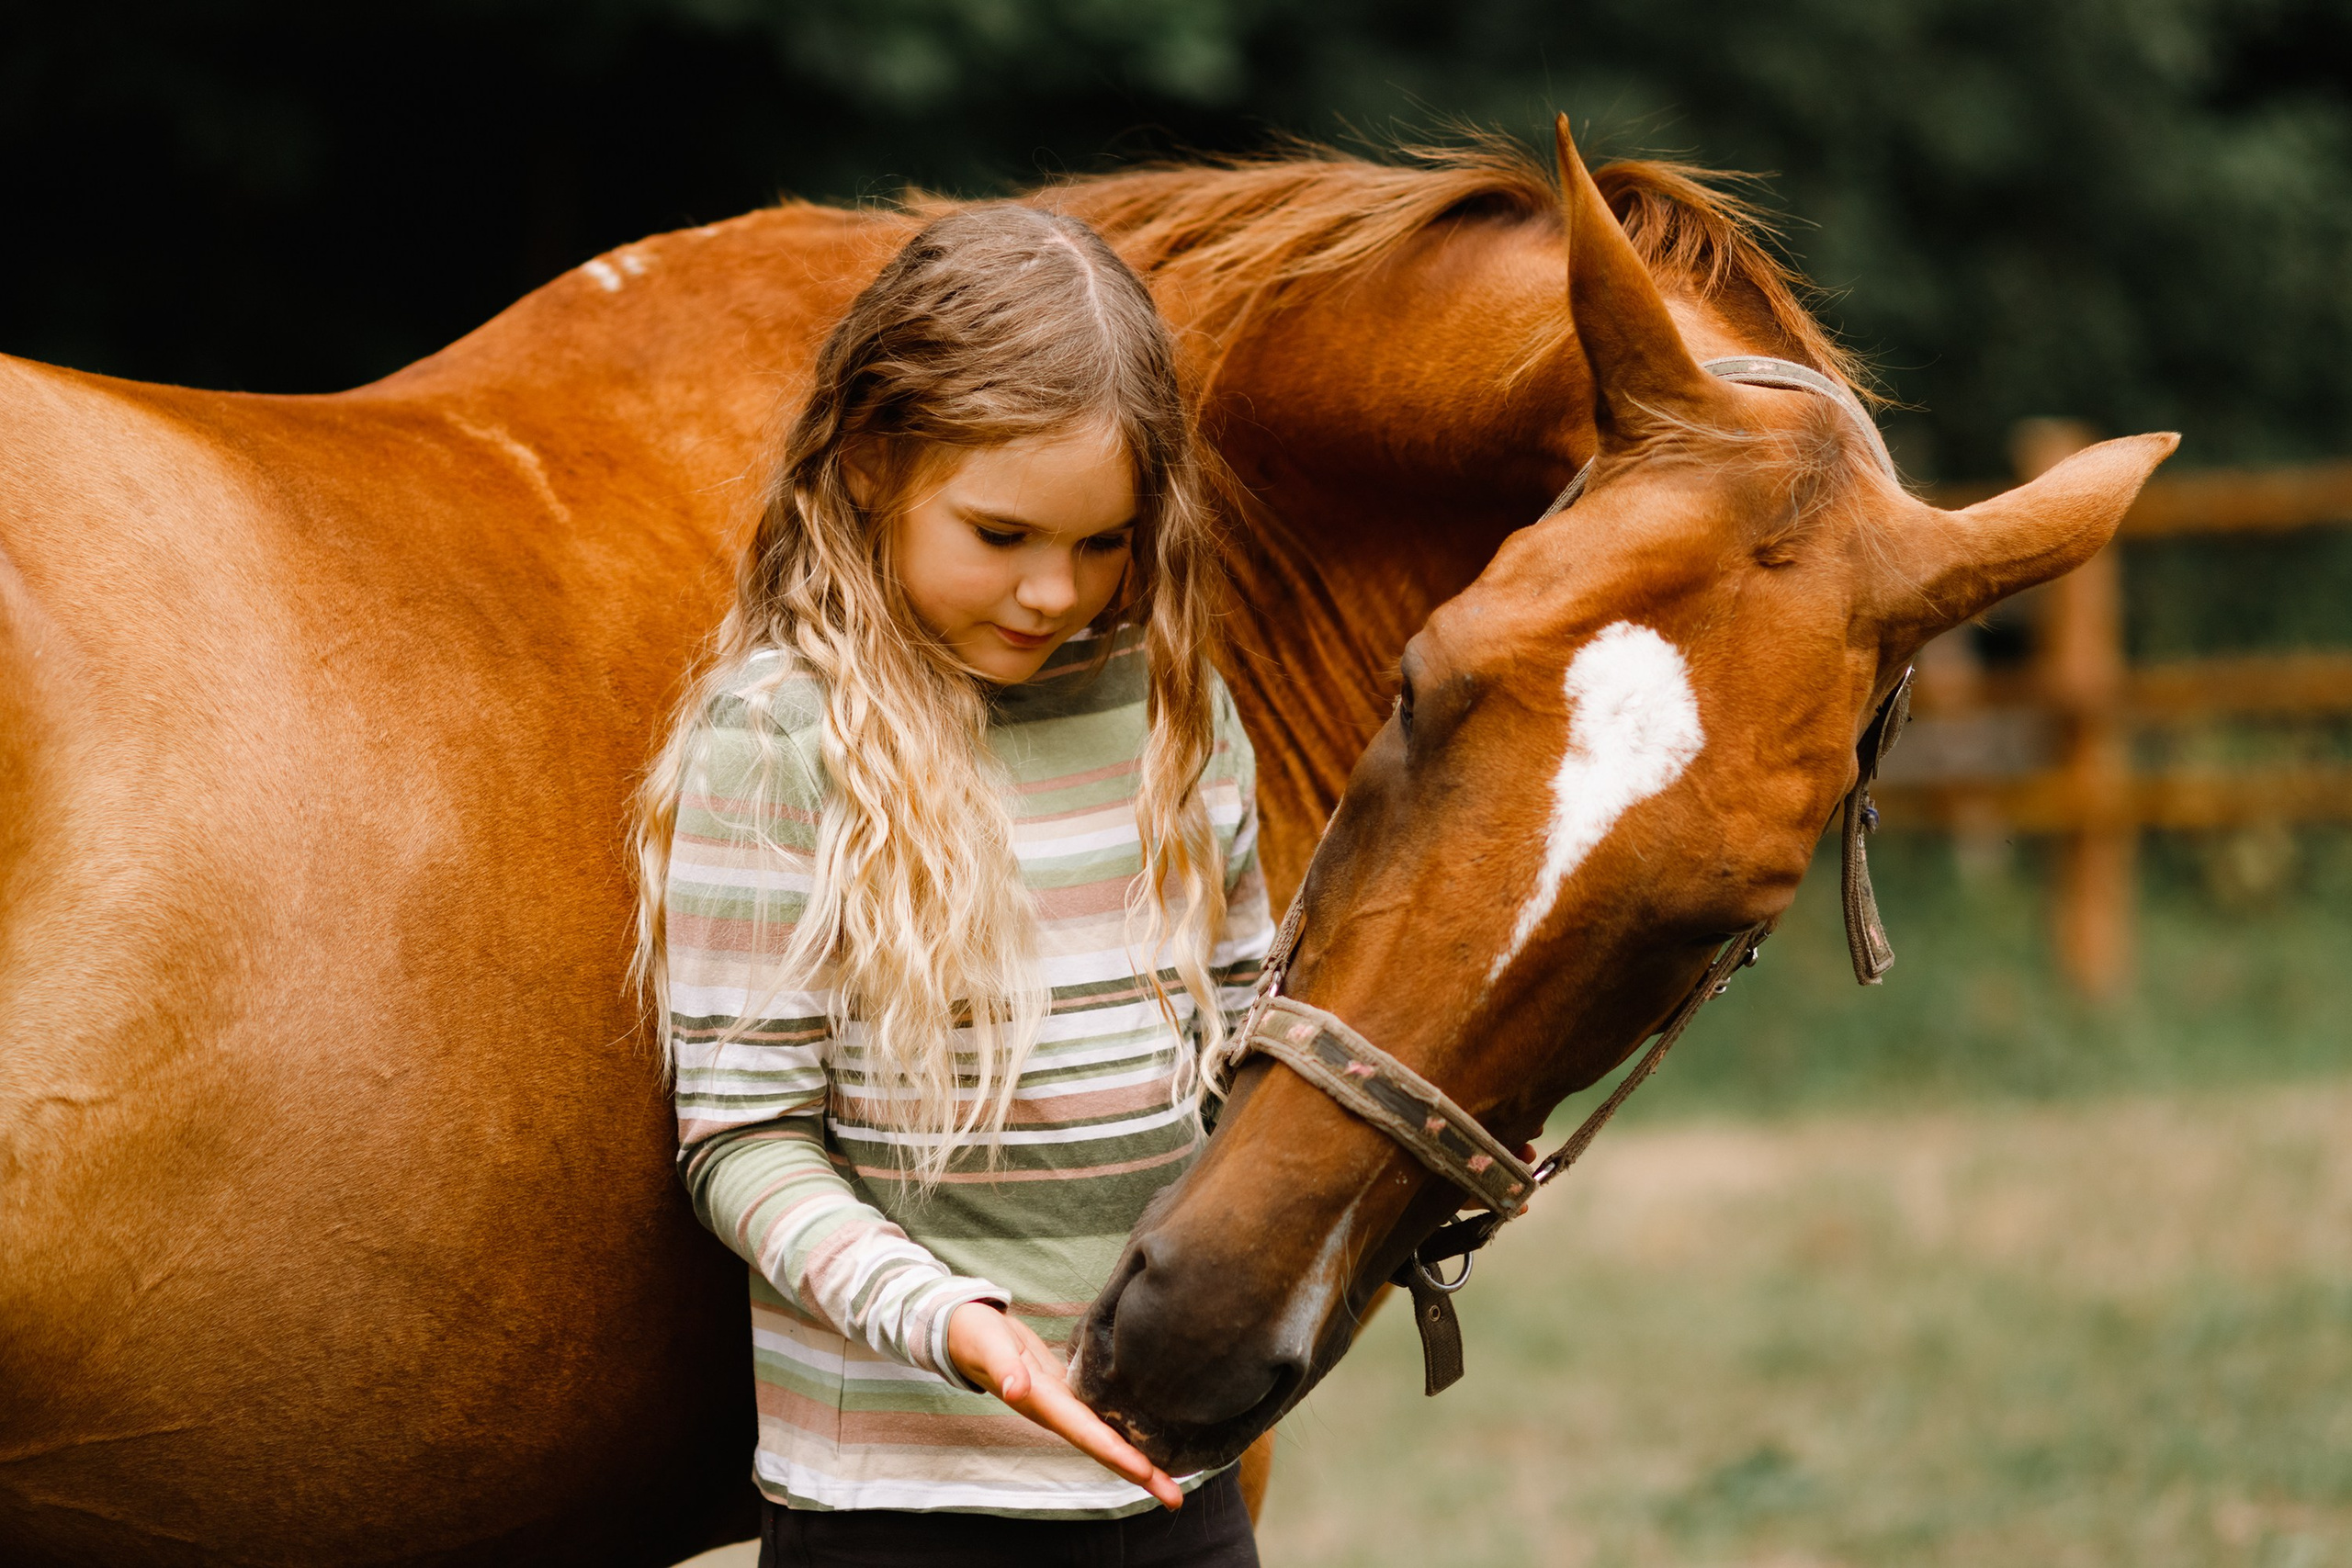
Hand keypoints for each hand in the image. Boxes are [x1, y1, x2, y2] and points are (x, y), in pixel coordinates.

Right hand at [946, 1301, 1182, 1509]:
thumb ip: (1003, 1368)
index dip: (1117, 1455)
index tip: (1148, 1474)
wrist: (969, 1331)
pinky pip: (1102, 1419)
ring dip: (1138, 1460)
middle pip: (1104, 1449)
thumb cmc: (977, 1336)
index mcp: (1042, 1404)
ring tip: (1173, 1477)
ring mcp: (1064, 1406)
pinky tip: (1148, 1436)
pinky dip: (1126, 1432)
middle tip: (1176, 1498)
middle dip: (1140, 1474)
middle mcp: (1057, 1413)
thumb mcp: (989, 1346)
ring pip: (1107, 1438)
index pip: (1087, 1435)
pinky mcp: (1070, 1391)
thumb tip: (1015, 1389)